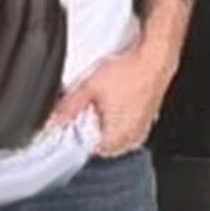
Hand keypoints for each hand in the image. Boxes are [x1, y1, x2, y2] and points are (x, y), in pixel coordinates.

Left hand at [49, 42, 173, 157]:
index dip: (77, 136)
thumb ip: (69, 105)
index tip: (73, 121)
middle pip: (102, 144)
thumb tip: (56, 117)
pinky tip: (115, 99)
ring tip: (102, 101)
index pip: (88, 150)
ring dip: (105, 123)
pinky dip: (118, 117)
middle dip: (91, 130)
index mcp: (116, 138)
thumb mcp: (90, 87)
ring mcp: (141, 129)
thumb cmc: (129, 73)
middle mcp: (131, 139)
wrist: (154, 60)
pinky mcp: (147, 119)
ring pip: (115, 135)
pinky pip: (127, 126)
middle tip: (87, 108)